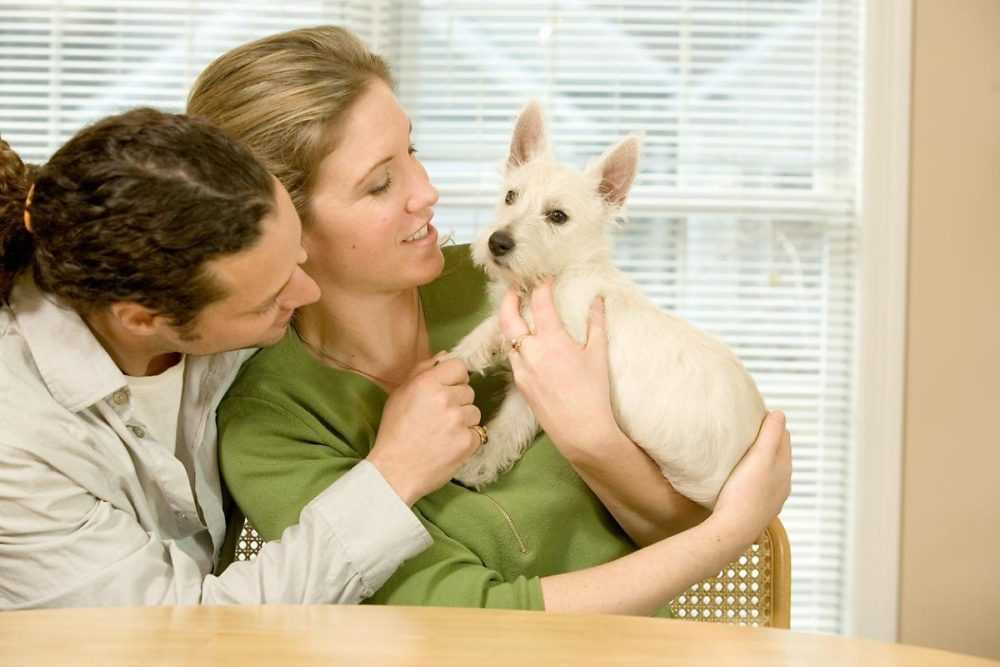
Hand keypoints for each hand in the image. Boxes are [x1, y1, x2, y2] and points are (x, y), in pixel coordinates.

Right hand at [367, 357, 482, 504]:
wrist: (395, 471)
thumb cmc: (394, 432)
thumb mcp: (400, 394)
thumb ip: (422, 371)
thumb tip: (444, 356)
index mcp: (427, 383)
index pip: (459, 366)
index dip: (454, 378)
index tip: (446, 389)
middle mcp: (445, 398)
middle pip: (468, 390)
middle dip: (457, 401)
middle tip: (438, 417)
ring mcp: (459, 421)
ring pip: (475, 411)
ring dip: (463, 420)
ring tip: (443, 432)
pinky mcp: (468, 441)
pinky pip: (478, 432)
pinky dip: (467, 438)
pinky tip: (449, 444)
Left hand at [500, 280, 621, 459]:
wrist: (582, 431)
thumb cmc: (594, 393)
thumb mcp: (598, 354)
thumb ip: (596, 323)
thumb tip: (598, 300)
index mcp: (552, 341)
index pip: (540, 303)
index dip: (542, 286)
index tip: (546, 279)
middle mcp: (531, 352)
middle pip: (508, 317)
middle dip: (509, 298)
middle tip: (514, 289)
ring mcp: (522, 369)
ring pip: (507, 339)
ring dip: (510, 323)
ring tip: (517, 314)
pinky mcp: (520, 384)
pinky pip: (513, 358)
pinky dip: (516, 346)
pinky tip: (525, 345)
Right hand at [710, 411, 791, 545]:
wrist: (733, 531)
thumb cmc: (745, 493)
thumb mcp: (760, 457)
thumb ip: (771, 434)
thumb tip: (779, 413)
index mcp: (784, 469)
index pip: (783, 438)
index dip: (771, 425)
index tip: (753, 416)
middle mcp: (781, 485)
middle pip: (777, 456)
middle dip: (766, 442)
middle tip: (745, 431)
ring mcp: (769, 499)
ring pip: (767, 473)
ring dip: (759, 462)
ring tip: (741, 453)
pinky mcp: (755, 511)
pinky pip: (757, 488)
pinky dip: (752, 478)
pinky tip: (739, 480)